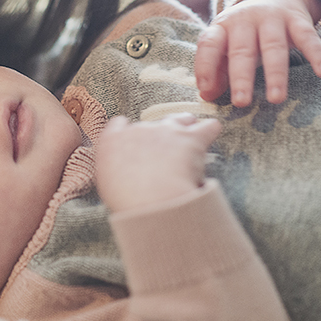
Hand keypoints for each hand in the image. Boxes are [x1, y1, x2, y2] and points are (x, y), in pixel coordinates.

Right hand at [96, 114, 220, 213]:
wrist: (151, 201)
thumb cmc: (128, 200)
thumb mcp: (108, 184)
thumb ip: (114, 170)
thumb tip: (124, 174)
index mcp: (114, 140)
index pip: (119, 124)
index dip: (129, 131)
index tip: (135, 142)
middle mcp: (139, 129)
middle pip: (153, 123)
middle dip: (160, 135)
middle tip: (166, 152)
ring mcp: (166, 131)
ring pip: (181, 119)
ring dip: (187, 127)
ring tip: (190, 138)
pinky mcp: (191, 139)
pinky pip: (208, 126)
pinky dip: (211, 130)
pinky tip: (212, 133)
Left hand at [194, 0, 320, 106]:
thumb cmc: (244, 32)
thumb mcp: (226, 44)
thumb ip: (216, 69)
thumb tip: (206, 95)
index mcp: (222, 26)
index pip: (209, 44)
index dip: (206, 66)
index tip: (207, 91)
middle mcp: (245, 20)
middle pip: (242, 50)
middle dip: (241, 77)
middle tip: (242, 102)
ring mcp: (272, 18)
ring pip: (274, 47)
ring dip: (275, 74)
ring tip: (276, 99)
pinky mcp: (298, 20)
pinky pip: (308, 37)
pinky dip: (317, 54)